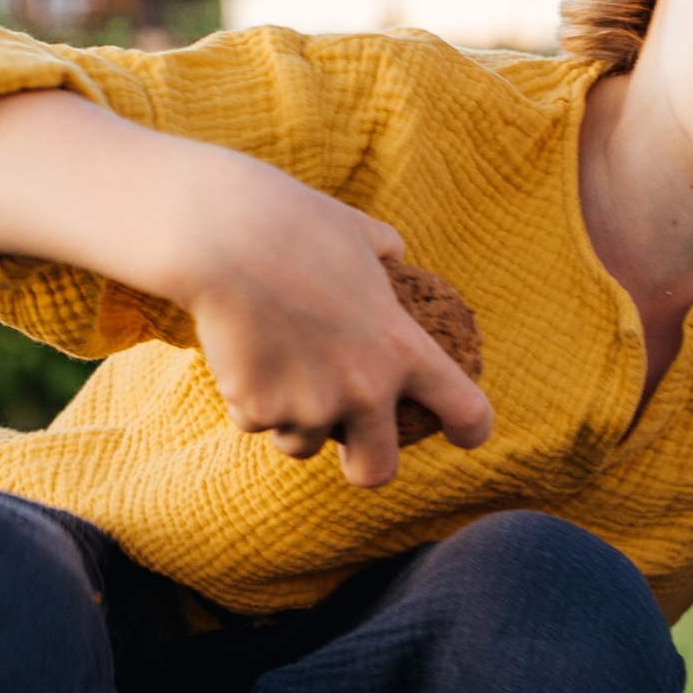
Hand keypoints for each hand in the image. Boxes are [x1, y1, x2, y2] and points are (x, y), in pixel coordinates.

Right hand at [162, 149, 492, 485]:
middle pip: (376, 471)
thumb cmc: (292, 222)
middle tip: (355, 450)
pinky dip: (246, 399)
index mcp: (404, 350)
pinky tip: (238, 356)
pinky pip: (252, 420)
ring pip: (300, 445)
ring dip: (292, 423)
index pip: (465, 409)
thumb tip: (393, 254)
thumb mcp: (358, 230)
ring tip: (278, 377)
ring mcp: (310, 407)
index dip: (470, 429)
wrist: (221, 236)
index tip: (464, 434)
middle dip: (367, 466)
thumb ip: (384, 252)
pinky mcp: (258, 409)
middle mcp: (365, 391)